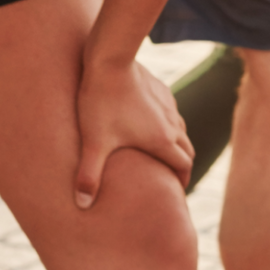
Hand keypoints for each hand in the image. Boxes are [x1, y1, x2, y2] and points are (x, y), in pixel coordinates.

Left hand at [74, 52, 192, 207]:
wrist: (110, 62)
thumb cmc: (102, 104)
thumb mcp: (94, 143)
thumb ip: (89, 176)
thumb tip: (83, 206)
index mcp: (161, 139)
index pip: (184, 165)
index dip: (183, 180)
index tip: (176, 191)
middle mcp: (171, 123)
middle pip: (187, 148)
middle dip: (182, 164)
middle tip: (170, 177)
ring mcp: (168, 105)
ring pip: (181, 129)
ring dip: (177, 143)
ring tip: (162, 153)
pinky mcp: (161, 90)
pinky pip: (172, 112)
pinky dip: (168, 124)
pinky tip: (151, 123)